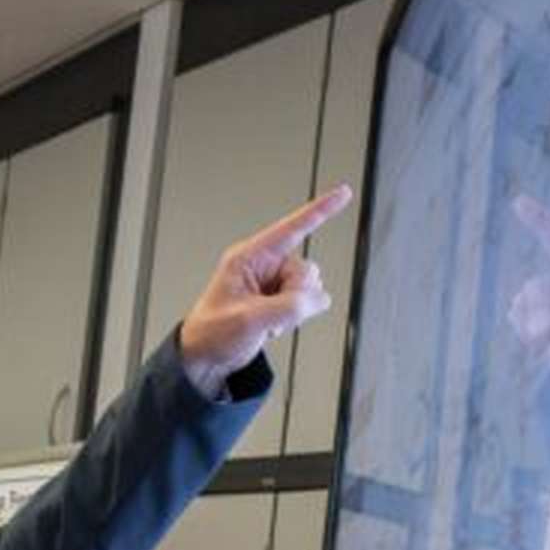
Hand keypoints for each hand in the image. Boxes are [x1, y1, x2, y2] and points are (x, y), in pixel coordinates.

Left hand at [178, 187, 352, 398]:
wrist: (206, 356)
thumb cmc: (211, 331)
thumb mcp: (249, 319)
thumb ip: (288, 306)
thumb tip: (318, 298)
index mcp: (249, 257)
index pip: (292, 228)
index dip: (320, 210)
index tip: (343, 193)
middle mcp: (263, 266)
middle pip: (306, 269)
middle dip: (296, 294)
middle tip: (271, 312)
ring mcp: (272, 284)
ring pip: (309, 287)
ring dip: (294, 309)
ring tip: (266, 320)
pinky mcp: (279, 300)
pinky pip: (307, 302)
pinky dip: (295, 317)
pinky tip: (272, 325)